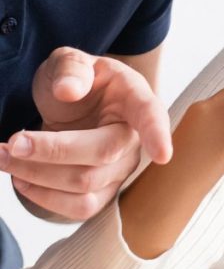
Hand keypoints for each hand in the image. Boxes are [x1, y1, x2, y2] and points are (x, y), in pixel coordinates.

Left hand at [0, 48, 171, 220]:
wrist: (73, 106)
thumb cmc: (77, 81)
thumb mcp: (71, 61)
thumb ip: (72, 68)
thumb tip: (69, 90)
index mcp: (134, 100)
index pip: (151, 116)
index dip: (157, 135)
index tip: (162, 155)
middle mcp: (134, 139)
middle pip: (101, 156)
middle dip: (50, 152)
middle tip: (10, 143)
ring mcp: (121, 170)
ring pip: (86, 187)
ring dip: (39, 177)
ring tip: (4, 156)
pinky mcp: (103, 191)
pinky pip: (80, 208)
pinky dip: (44, 198)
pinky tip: (21, 178)